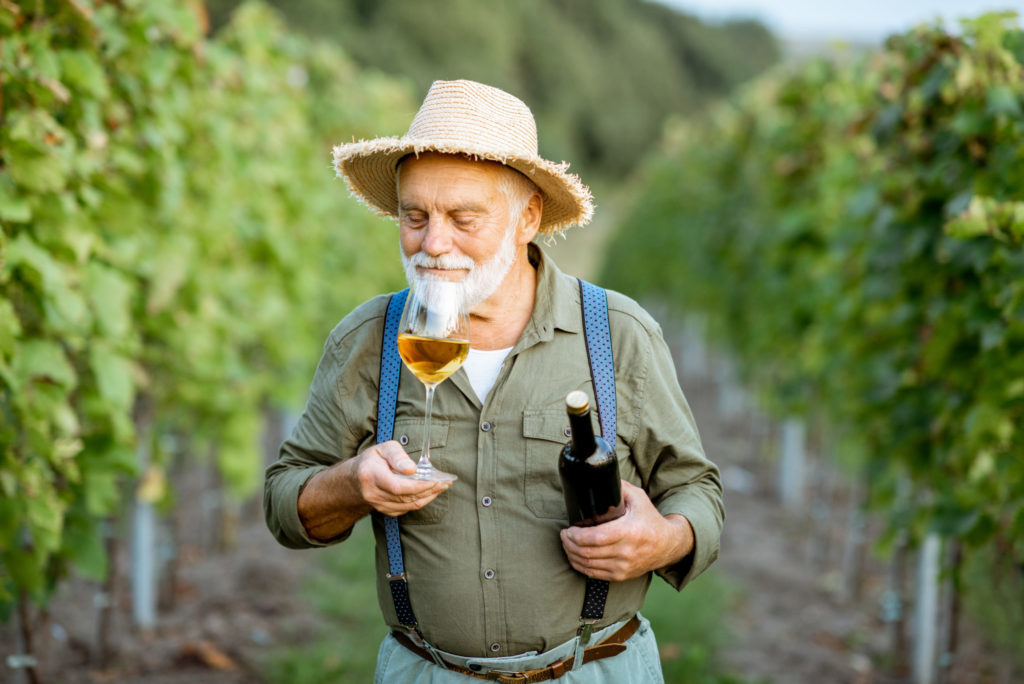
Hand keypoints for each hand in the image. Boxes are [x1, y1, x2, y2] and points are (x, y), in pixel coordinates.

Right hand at [351, 441, 451, 516]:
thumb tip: (412, 469)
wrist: (355, 477)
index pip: (397, 487)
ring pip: (408, 506)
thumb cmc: (373, 459)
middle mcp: (372, 493)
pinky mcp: (383, 510)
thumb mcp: (384, 448)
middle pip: (405, 497)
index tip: (434, 480)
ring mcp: (377, 504)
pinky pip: (406, 510)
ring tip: (442, 486)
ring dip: (428, 497)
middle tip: (445, 482)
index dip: (418, 486)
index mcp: (371, 474)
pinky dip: (420, 502)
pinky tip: (430, 493)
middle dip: (428, 490)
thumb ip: (398, 456)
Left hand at [559, 481, 693, 581]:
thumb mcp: (638, 497)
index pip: (596, 538)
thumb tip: (596, 477)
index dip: (576, 536)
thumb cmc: (649, 518)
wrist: (667, 544)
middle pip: (588, 553)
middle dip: (569, 544)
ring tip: (567, 544)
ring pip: (588, 565)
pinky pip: (594, 574)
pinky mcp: (621, 575)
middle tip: (564, 535)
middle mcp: (627, 551)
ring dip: (572, 555)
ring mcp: (624, 566)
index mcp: (630, 531)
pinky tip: (575, 556)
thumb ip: (618, 487)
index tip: (568, 529)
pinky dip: (580, 566)